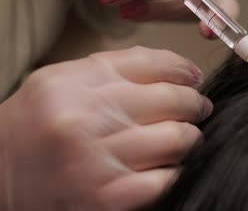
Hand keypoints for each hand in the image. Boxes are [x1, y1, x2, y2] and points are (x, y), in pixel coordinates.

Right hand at [0, 47, 211, 210]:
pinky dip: (173, 170)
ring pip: (177, 139)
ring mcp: (98, 161)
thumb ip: (110, 70)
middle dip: (194, 103)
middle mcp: (84, 119)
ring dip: (189, 137)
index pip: (148, 63)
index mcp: (71, 84)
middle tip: (199, 108)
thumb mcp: (58, 85)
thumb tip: (172, 69)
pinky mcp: (109, 198)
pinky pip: (166, 178)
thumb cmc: (34, 130)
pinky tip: (164, 166)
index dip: (181, 68)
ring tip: (186, 136)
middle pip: (170, 99)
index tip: (194, 76)